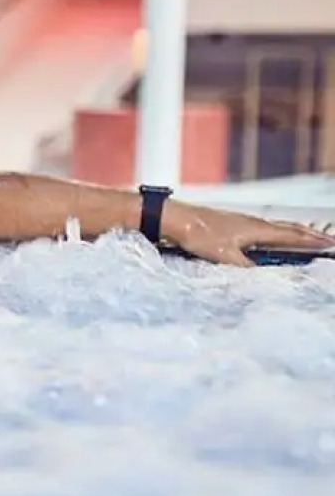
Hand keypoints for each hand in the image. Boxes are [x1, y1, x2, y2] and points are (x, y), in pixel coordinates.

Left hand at [164, 201, 334, 265]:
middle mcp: (254, 222)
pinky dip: (277, 232)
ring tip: (308, 236)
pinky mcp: (233, 224)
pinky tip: (271, 236)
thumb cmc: (200, 235)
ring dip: (295, 232)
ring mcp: (243, 221)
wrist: (176, 218)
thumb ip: (246, 267)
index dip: (313, 241)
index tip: (331, 243)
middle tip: (328, 239)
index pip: (292, 236)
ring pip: (277, 227)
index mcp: (257, 229)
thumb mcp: (225, 257)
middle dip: (310, 235)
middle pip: (289, 229)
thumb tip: (263, 276)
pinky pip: (263, 228)